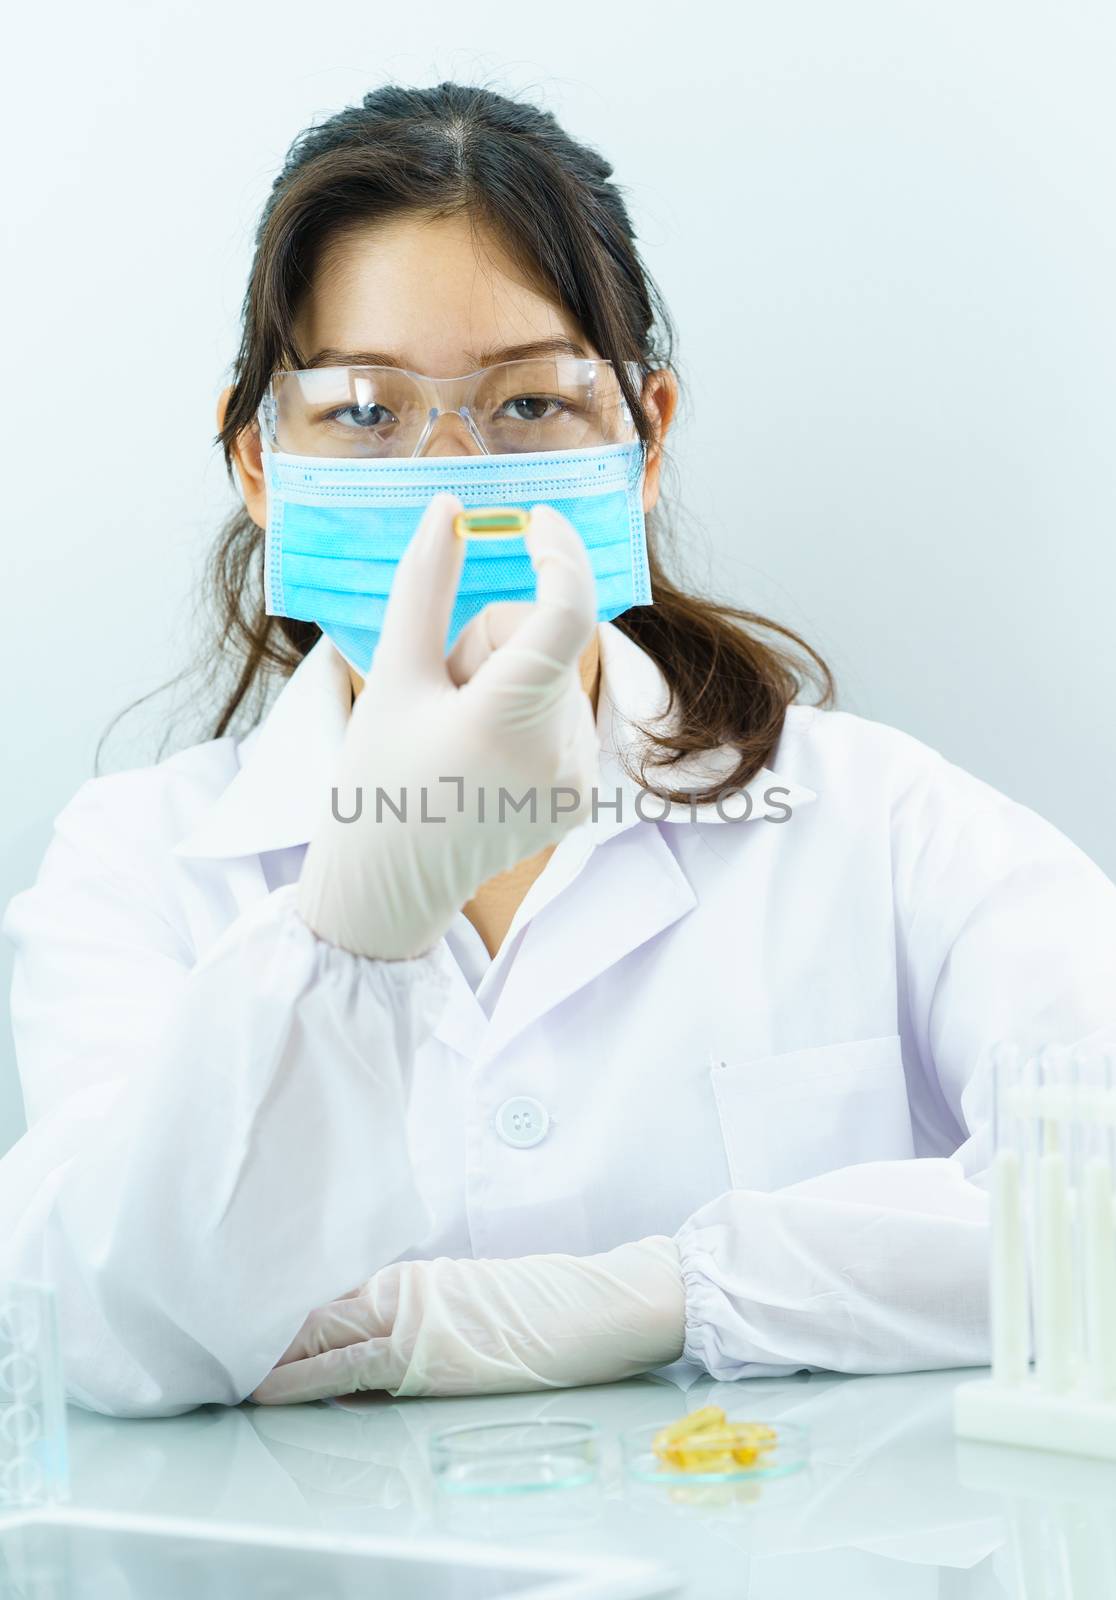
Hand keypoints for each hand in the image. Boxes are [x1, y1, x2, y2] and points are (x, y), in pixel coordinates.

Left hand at [249, 1237, 686, 1403]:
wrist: (608, 1301)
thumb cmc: (557, 1305)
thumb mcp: (477, 1307)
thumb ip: (421, 1325)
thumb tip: (367, 1363)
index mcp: (416, 1277)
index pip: (331, 1289)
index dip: (280, 1307)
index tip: (235, 1315)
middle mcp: (406, 1289)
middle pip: (313, 1306)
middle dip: (257, 1327)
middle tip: (202, 1339)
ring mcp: (416, 1319)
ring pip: (319, 1331)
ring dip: (265, 1352)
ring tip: (213, 1365)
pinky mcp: (429, 1353)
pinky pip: (349, 1365)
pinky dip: (301, 1376)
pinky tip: (264, 1387)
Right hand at [296, 492, 600, 959]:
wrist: (386, 888)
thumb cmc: (376, 780)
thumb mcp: (391, 676)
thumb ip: (423, 585)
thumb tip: (449, 507)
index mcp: (503, 725)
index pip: (566, 615)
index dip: (559, 554)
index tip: (537, 520)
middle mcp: (556, 756)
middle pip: (542, 641)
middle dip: (491, 646)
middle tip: (439, 699)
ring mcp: (578, 781)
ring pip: (555, 675)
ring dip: (507, 685)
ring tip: (456, 738)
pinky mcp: (585, 796)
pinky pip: (566, 714)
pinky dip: (527, 717)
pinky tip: (484, 758)